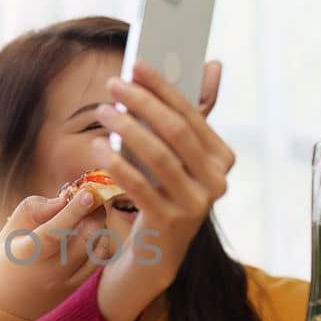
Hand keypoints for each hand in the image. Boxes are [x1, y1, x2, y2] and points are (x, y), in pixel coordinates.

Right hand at [0, 191, 109, 320]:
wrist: (8, 306)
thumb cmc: (8, 259)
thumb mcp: (9, 231)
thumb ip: (33, 209)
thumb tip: (64, 198)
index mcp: (27, 253)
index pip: (53, 231)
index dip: (73, 212)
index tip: (88, 193)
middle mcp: (49, 270)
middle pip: (84, 237)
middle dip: (94, 212)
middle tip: (92, 198)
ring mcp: (65, 281)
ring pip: (96, 247)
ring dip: (98, 225)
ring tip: (89, 215)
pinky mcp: (76, 287)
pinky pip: (98, 260)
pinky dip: (100, 242)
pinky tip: (91, 234)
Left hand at [91, 60, 233, 320]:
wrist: (155, 255)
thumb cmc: (162, 194)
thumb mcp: (175, 157)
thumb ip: (187, 117)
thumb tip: (213, 65)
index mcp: (222, 159)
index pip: (192, 114)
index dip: (163, 87)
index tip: (136, 64)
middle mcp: (217, 182)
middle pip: (176, 131)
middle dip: (142, 103)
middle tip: (113, 85)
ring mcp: (196, 205)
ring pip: (158, 156)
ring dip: (127, 128)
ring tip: (103, 111)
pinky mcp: (170, 224)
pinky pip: (141, 186)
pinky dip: (117, 163)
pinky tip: (98, 146)